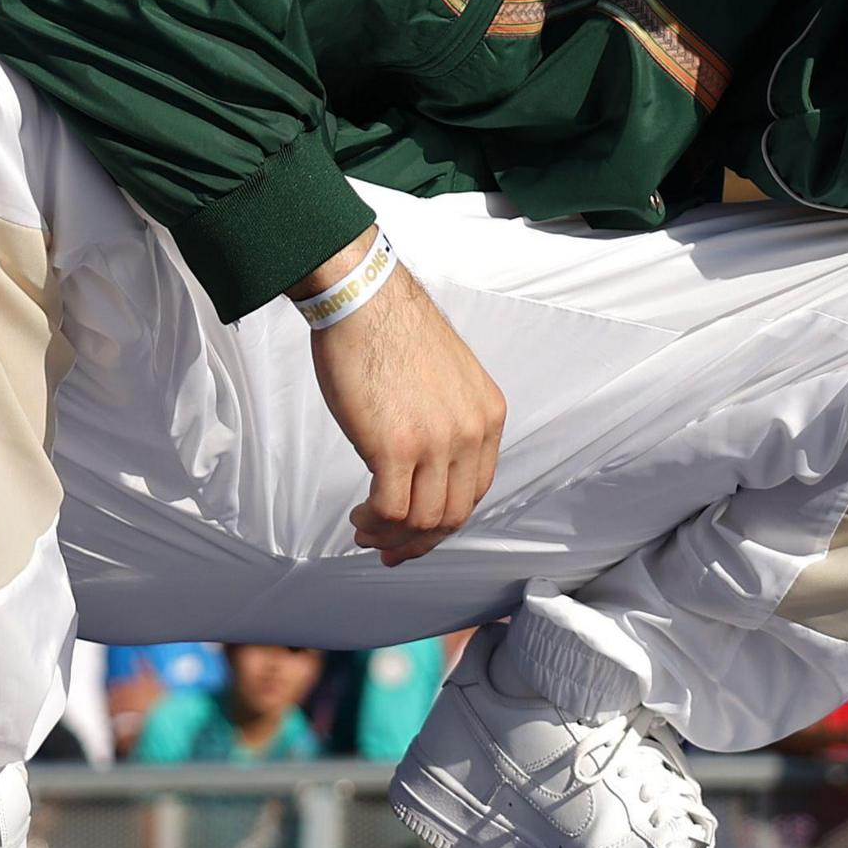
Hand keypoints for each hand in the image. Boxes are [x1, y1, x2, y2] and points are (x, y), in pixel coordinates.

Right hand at [303, 241, 505, 567]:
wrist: (363, 298)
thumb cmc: (390, 331)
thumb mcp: (445, 380)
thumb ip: (447, 422)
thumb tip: (425, 469)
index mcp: (488, 414)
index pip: (476, 489)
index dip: (445, 520)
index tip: (419, 532)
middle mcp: (470, 431)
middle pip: (454, 514)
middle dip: (420, 542)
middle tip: (390, 549)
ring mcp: (436, 441)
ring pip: (423, 520)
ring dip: (392, 536)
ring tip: (366, 530)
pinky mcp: (395, 446)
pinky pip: (391, 510)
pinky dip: (375, 524)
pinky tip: (359, 518)